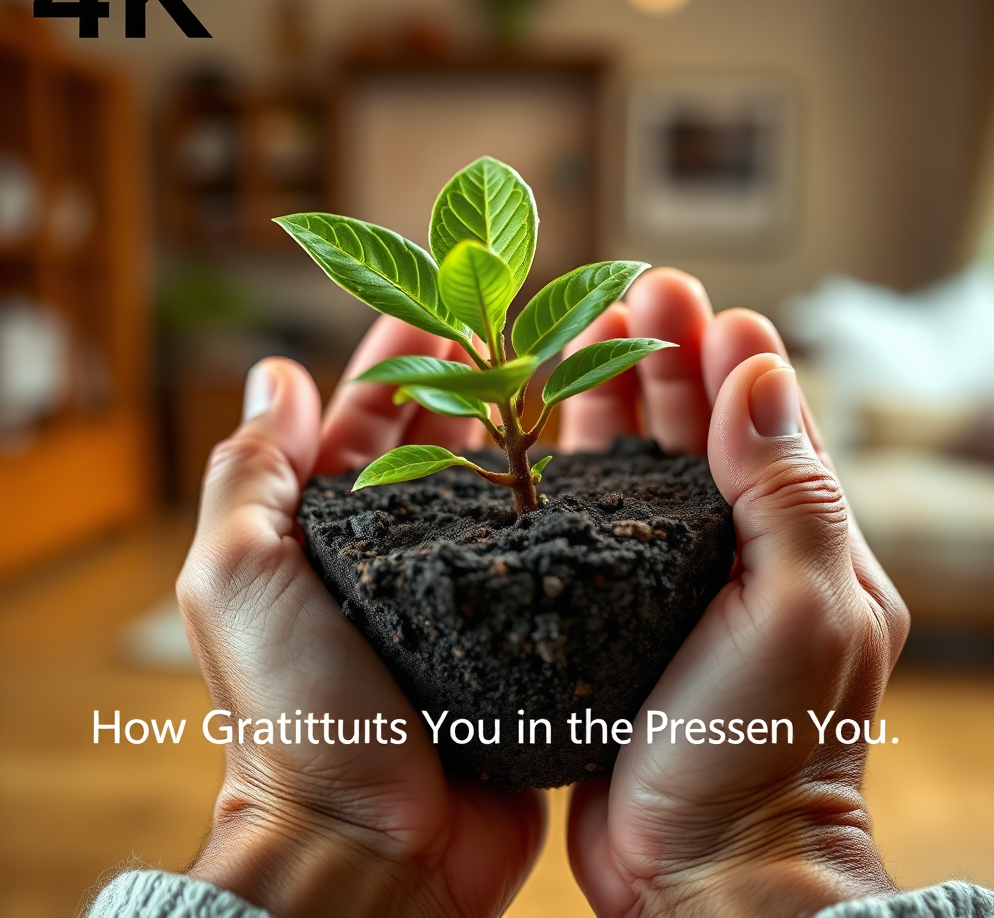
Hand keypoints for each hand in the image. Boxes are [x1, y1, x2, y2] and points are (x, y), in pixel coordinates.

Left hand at [177, 318, 543, 917]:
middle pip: (439, 443)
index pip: (366, 423)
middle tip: (514, 322)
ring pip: (499, 489)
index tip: (434, 307)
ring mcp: (460, 592)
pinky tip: (596, 463)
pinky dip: (562, 505)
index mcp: (327, 534)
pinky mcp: (513, 631)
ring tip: (565, 367)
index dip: (396, 362)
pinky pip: (542, 552)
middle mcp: (395, 556)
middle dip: (470, 379)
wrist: (372, 845)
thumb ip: (249, 473)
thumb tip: (276, 376)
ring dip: (524, 428)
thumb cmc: (296, 714)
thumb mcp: (235, 580)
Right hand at [561, 269, 909, 917]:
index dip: (725, 353)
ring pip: (641, 470)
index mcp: (797, 543)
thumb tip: (761, 371)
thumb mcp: (803, 610)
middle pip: (698, 431)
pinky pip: (592, 526)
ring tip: (582, 340)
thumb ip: (789, 488)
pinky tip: (543, 438)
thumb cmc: (764, 744)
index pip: (765, 422)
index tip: (690, 297)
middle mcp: (736, 554)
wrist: (705, 868)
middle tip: (630, 293)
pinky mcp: (614, 616)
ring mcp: (671, 584)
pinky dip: (574, 474)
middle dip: (666, 358)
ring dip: (617, 402)